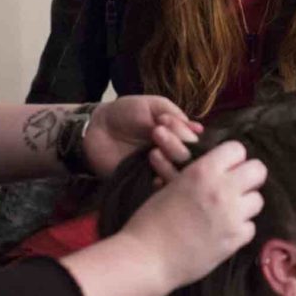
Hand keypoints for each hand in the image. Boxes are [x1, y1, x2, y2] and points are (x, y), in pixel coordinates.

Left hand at [82, 95, 201, 176]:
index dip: (182, 132)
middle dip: (175, 146)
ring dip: (168, 164)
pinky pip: (158, 190)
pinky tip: (156, 177)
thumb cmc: (125, 113)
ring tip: (152, 151)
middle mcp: (172, 154)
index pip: (192, 139)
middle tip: (156, 134)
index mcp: (177, 136)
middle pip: (187, 158)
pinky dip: (160, 185)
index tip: (163, 121)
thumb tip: (198, 128)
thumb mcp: (152, 105)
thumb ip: (174, 114)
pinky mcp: (144, 184)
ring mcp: (159, 170)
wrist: (96, 128)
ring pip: (176, 175)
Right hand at [121, 140, 265, 288]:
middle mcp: (224, 188)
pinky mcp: (236, 239)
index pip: (237, 149)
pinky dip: (240, 229)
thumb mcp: (172, 184)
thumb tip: (213, 168)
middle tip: (235, 188)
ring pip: (258, 200)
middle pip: (258, 171)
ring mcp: (233, 215)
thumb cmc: (150, 219)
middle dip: (248, 178)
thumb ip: (198, 175)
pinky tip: (224, 233)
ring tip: (228, 213)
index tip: (225, 169)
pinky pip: (251, 227)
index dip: (232, 159)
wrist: (146, 257)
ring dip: (245, 205)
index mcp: (204, 170)